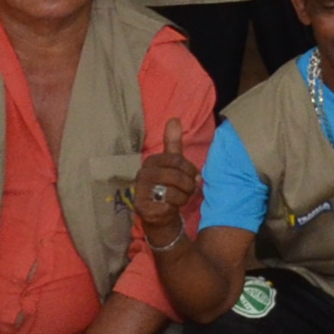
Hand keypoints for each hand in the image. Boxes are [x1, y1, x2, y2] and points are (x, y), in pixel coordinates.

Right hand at [128, 120, 195, 241]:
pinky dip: (174, 208)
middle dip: (188, 185)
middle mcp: (142, 175)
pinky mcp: (141, 208)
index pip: (177, 160)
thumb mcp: (172, 164)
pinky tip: (170, 208)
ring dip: (183, 197)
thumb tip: (174, 119)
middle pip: (176, 176)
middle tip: (189, 190)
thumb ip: (172, 143)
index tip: (194, 177)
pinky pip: (167, 206)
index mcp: (150, 161)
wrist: (159, 213)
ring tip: (181, 198)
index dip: (190, 170)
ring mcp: (140, 192)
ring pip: (173, 192)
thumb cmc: (167, 186)